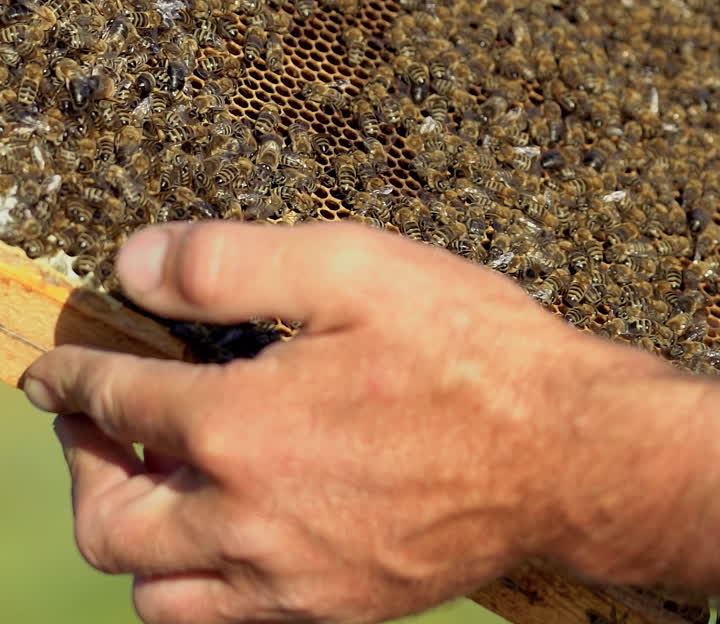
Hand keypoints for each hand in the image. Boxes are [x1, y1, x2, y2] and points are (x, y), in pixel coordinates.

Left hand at [23, 219, 599, 623]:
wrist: (567, 452)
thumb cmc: (465, 348)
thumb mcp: (346, 266)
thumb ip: (225, 264)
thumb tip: (131, 262)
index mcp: (243, 426)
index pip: (118, 403)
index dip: (73, 378)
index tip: (52, 370)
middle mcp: (250, 518)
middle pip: (109, 523)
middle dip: (79, 466)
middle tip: (91, 423)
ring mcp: (290, 578)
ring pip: (156, 593)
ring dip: (130, 534)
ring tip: (152, 477)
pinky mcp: (334, 607)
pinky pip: (226, 620)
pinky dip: (194, 578)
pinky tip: (224, 524)